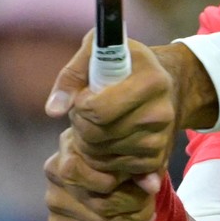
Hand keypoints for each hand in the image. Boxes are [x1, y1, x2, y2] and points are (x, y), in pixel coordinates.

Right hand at [44, 125, 162, 220]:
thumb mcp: (134, 152)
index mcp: (71, 145)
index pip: (100, 172)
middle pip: (104, 203)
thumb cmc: (119, 153)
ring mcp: (53, 200)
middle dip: (137, 206)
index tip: (144, 181)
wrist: (101, 167)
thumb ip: (143, 166)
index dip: (127, 182)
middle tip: (150, 200)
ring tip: (148, 211)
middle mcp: (55, 172)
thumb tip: (152, 186)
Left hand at [47, 32, 178, 178]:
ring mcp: (159, 138)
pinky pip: (112, 170)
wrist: (166, 84)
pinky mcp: (156, 159)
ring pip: (100, 155)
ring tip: (97, 122)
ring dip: (88, 142)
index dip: (81, 105)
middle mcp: (160, 113)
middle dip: (80, 124)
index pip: (99, 110)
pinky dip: (101, 158)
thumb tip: (54, 110)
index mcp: (150, 81)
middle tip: (86, 111)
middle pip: (96, 135)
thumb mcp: (98, 51)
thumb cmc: (125, 64)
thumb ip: (72, 76)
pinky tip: (106, 139)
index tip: (84, 95)